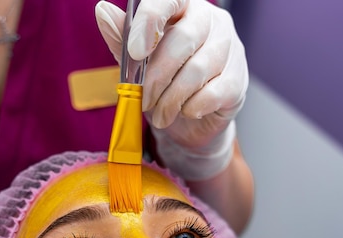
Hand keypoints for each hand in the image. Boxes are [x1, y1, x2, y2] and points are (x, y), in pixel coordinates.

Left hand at [95, 0, 248, 179]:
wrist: (188, 122)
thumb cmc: (163, 83)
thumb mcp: (136, 62)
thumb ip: (121, 38)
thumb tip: (102, 11)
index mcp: (183, 7)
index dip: (151, 20)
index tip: (135, 51)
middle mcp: (212, 20)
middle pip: (184, 39)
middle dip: (156, 75)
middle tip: (143, 99)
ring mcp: (230, 48)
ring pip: (198, 69)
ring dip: (171, 98)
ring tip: (160, 114)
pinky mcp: (239, 80)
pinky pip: (214, 93)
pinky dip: (192, 107)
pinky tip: (185, 111)